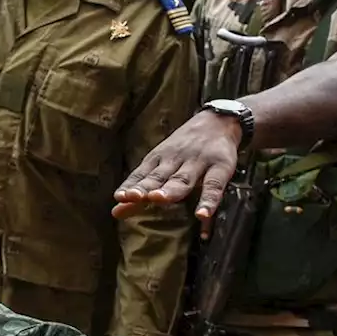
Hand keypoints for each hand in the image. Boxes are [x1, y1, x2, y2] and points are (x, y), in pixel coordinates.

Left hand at [112, 110, 242, 235]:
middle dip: (145, 187)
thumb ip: (141, 188)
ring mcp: (198, 162)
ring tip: (159, 199)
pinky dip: (208, 200)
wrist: (218, 121)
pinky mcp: (220, 167)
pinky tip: (202, 214)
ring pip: (183, 178)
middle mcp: (175, 159)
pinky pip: (213, 185)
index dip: (131, 185)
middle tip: (133, 197)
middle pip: (159, 176)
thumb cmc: (185, 148)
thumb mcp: (161, 163)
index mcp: (159, 159)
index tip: (119, 197)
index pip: (142, 174)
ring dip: (170, 189)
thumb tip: (115, 212)